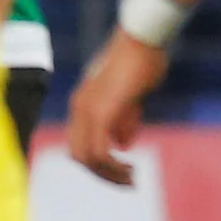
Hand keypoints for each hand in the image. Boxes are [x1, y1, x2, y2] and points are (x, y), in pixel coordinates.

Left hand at [62, 29, 169, 186]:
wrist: (143, 39)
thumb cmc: (142, 61)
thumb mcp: (131, 97)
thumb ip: (124, 120)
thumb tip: (123, 145)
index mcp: (83, 103)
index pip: (78, 143)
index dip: (96, 163)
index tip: (121, 170)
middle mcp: (78, 108)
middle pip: (77, 155)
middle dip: (101, 174)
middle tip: (128, 181)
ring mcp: (87, 110)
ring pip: (87, 158)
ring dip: (109, 174)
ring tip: (131, 179)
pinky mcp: (101, 112)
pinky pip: (99, 151)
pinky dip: (112, 166)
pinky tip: (129, 168)